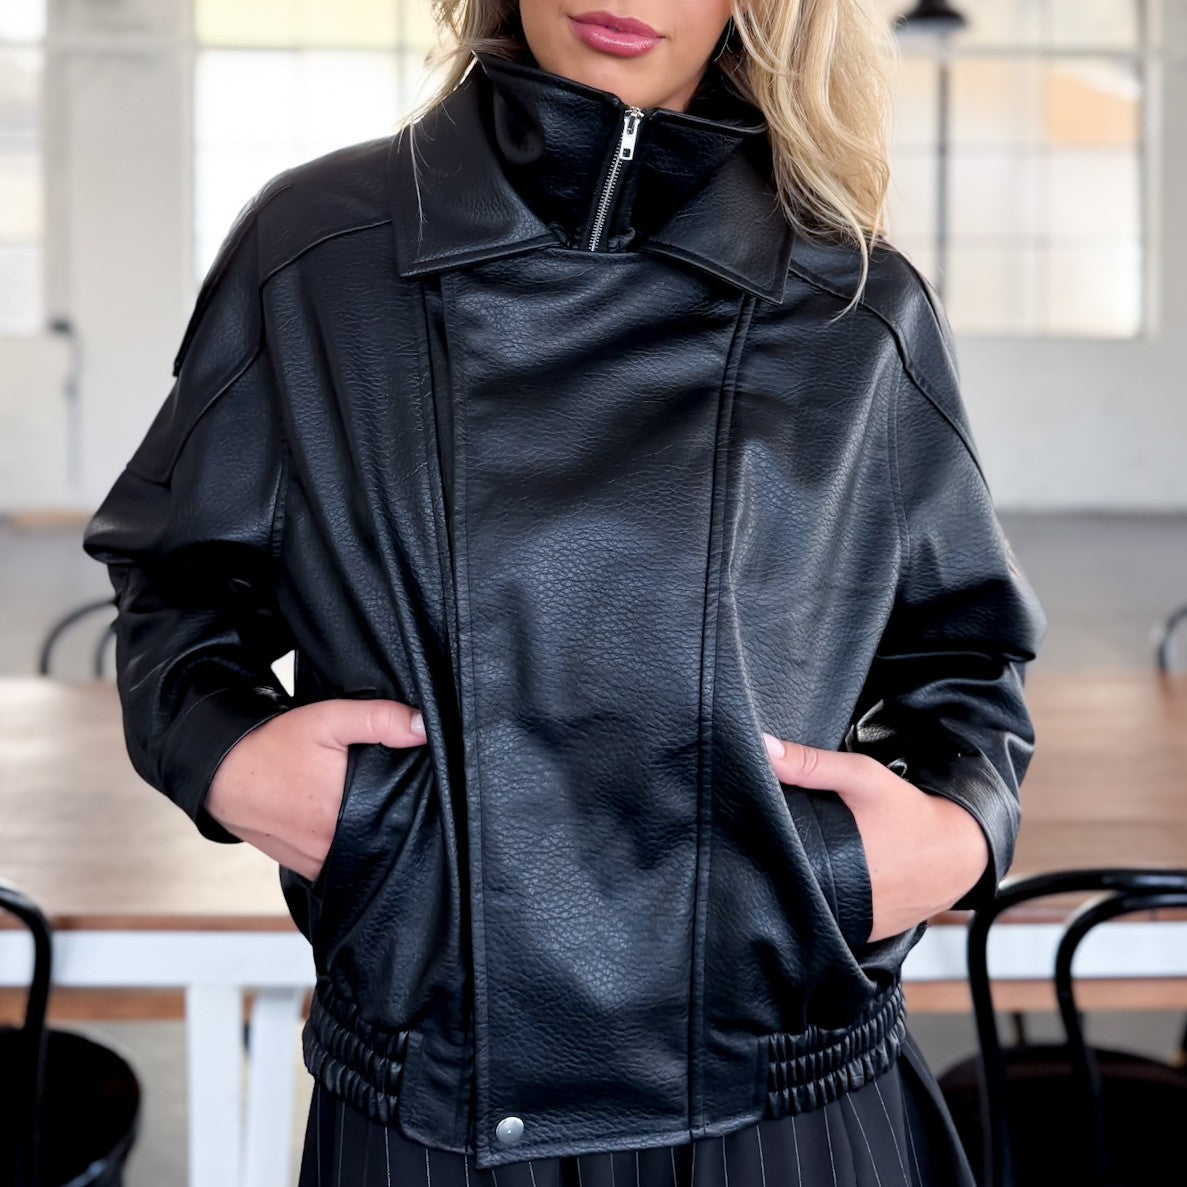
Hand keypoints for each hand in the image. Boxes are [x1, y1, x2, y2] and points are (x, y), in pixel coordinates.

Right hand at [206, 699, 426, 881]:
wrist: (221, 774)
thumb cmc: (272, 747)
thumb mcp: (328, 720)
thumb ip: (378, 720)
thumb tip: (424, 727)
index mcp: (348, 814)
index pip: (404, 813)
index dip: (418, 798)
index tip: (420, 782)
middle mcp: (336, 848)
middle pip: (387, 834)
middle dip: (396, 815)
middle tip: (393, 789)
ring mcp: (321, 863)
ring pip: (366, 852)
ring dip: (373, 833)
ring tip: (374, 806)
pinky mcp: (308, 868)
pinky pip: (343, 863)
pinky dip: (351, 846)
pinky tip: (353, 823)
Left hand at [761, 731, 989, 942]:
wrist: (957, 853)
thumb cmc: (908, 812)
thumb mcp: (861, 777)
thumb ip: (810, 764)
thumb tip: (762, 748)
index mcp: (826, 864)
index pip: (771, 859)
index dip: (754, 841)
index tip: (745, 823)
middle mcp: (836, 901)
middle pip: (785, 882)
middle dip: (776, 861)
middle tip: (771, 837)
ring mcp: (851, 924)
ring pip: (807, 903)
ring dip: (799, 884)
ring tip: (799, 858)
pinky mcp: (865, 935)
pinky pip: (833, 918)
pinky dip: (827, 900)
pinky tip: (827, 880)